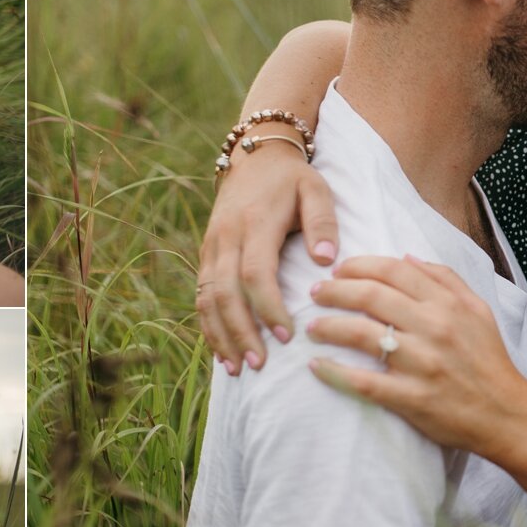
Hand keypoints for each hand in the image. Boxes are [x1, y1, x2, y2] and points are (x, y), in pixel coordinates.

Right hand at [196, 138, 337, 373]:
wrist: (254, 157)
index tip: (286, 336)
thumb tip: (325, 260)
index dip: (267, 307)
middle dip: (240, 331)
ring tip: (237, 368)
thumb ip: (322, 221)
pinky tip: (222, 352)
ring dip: (220, 335)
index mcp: (254, 223)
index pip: (255, 272)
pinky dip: (209, 325)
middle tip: (259, 364)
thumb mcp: (316, 188)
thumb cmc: (293, 179)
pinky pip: (201, 295)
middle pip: (225, 292)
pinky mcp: (206, 254)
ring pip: (207, 297)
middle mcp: (226, 238)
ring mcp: (211, 247)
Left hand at [303, 255, 526, 462]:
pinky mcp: (411, 398)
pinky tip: (316, 366)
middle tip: (314, 294)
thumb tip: (405, 255)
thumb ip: (445, 278)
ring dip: (328, 327)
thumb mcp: (478, 310)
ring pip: (361, 335)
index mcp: (448, 304)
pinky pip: (363, 382)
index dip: (358, 265)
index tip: (336, 271)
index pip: (393, 271)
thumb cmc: (488, 361)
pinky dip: (334, 372)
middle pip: (371, 296)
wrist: (506, 414)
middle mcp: (434, 328)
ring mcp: (422, 364)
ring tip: (311, 327)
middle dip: (334, 291)